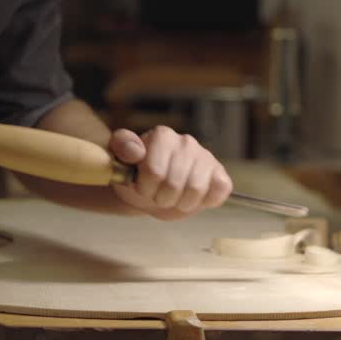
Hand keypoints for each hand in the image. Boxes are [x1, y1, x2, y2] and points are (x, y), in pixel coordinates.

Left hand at [108, 126, 231, 219]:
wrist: (151, 191)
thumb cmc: (136, 176)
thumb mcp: (120, 161)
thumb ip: (122, 147)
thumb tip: (136, 151)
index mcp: (162, 136)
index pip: (154, 171)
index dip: (145, 188)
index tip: (142, 187)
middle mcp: (186, 142)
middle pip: (174, 184)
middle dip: (162, 198)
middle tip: (157, 195)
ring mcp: (205, 157)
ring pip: (196, 190)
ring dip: (180, 203)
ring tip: (173, 197)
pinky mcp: (219, 173)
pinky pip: (220, 190)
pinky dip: (206, 201)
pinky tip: (193, 198)